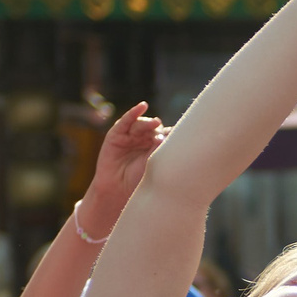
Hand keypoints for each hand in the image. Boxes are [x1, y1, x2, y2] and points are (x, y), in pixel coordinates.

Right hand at [81, 100, 166, 235]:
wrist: (118, 190)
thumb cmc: (138, 180)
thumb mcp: (153, 162)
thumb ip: (159, 147)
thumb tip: (171, 132)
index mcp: (156, 146)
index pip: (166, 134)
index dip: (171, 133)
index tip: (180, 135)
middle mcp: (144, 139)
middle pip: (154, 127)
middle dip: (158, 129)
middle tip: (162, 137)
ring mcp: (130, 136)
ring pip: (142, 124)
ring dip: (148, 123)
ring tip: (156, 123)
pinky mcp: (117, 134)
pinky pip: (126, 120)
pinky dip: (134, 112)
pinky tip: (142, 106)